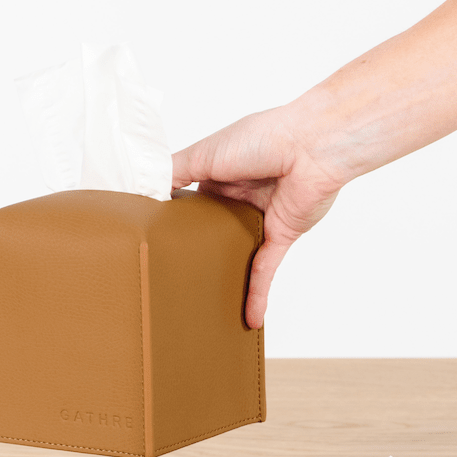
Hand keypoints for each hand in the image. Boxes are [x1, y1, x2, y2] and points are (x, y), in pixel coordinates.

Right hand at [172, 101, 346, 328]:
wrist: (311, 146)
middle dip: (195, 252)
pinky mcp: (280, 237)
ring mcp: (259, 220)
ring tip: (203, 302)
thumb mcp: (204, 153)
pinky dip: (257, 294)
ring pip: (236, 255)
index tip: (151, 240)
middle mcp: (238, 198)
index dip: (173, 220)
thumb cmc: (261, 138)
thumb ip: (173, 172)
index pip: (189, 202)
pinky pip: (265, 271)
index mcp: (219, 175)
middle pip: (211, 232)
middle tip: (170, 275)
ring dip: (225, 276)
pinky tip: (248, 318)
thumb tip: (144, 190)